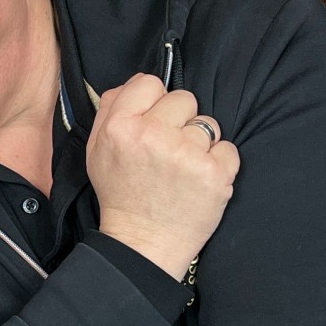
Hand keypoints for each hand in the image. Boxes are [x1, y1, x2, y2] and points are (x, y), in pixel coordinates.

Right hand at [87, 74, 240, 278]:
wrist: (143, 244)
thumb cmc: (121, 195)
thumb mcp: (97, 151)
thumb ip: (110, 110)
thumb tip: (136, 82)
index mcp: (120, 127)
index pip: (149, 82)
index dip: (153, 101)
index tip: (153, 123)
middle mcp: (152, 135)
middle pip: (184, 98)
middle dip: (179, 121)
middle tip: (167, 151)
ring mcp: (186, 154)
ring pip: (208, 123)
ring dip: (200, 144)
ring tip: (182, 169)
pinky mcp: (214, 173)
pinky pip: (228, 148)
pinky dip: (218, 165)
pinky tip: (198, 181)